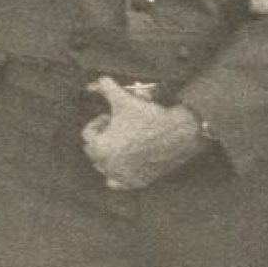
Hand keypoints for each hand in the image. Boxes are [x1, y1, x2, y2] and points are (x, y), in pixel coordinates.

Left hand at [80, 80, 208, 190]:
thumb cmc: (149, 116)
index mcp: (100, 147)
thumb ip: (104, 87)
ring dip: (108, 154)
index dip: (100, 122)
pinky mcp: (136, 183)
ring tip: (124, 141)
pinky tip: (126, 162)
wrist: (179, 133)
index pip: (88, 134)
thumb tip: (93, 83)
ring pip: (102, 167)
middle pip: (93, 151)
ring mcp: (122, 176)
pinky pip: (115, 183)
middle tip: (119, 127)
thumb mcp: (124, 98)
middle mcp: (108, 166)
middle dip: (103, 137)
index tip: (113, 116)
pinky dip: (116, 175)